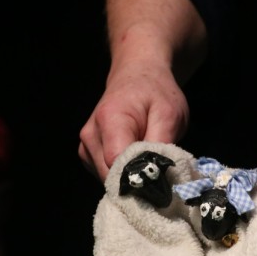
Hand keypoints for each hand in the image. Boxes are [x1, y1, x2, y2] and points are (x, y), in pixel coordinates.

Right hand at [78, 59, 189, 180]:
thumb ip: (162, 146)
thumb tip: (157, 178)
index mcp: (110, 121)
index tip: (161, 179)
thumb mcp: (170, 113)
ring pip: (110, 180)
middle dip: (137, 180)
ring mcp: (86, 147)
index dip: (140, 177)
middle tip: (160, 169)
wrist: (137, 75)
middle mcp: (91, 136)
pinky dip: (124, 174)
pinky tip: (135, 157)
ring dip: (131, 177)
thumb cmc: (155, 92)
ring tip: (147, 156)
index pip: (118, 165)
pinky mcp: (88, 155)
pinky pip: (107, 176)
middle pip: (112, 177)